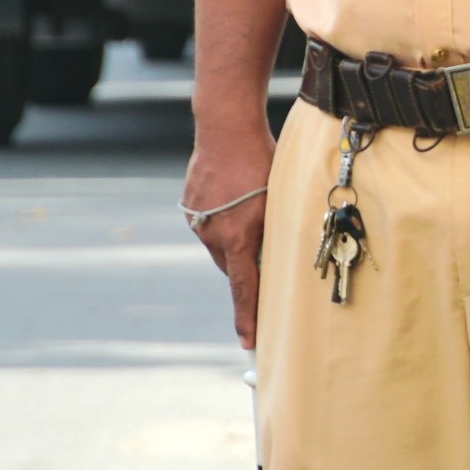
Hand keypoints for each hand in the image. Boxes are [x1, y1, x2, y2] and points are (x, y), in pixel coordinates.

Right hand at [183, 126, 274, 349]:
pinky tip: (237, 193)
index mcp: (238, 238)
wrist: (226, 128)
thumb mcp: (280, 198)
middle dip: (249, 265)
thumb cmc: (263, 160)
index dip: (248, 317)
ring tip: (252, 208)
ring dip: (237, 238)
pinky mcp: (190, 204)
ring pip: (222, 244)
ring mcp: (198, 220)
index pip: (244, 289)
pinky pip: (210, 222)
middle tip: (266, 250)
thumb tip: (278, 254)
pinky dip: (224, 217)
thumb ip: (276, 230)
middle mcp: (214, 235)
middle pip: (234, 266)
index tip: (248, 342)